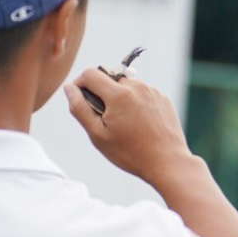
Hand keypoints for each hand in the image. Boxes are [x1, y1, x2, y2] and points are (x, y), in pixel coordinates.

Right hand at [64, 68, 196, 183]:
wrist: (168, 162)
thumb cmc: (130, 152)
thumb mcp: (97, 134)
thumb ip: (79, 108)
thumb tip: (70, 88)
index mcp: (119, 94)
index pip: (90, 74)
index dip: (80, 84)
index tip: (81, 100)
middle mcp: (138, 87)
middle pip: (109, 78)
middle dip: (102, 93)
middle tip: (105, 118)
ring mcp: (153, 92)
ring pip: (127, 85)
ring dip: (120, 97)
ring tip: (124, 123)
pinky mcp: (164, 99)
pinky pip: (143, 93)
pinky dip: (136, 102)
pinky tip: (140, 124)